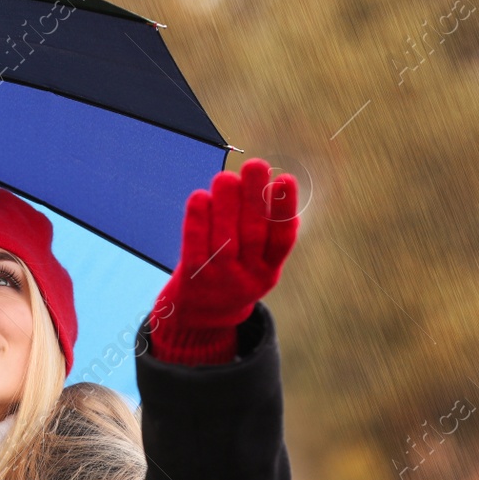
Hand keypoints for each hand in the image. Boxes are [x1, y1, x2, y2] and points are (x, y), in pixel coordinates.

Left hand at [149, 158, 298, 364]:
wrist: (201, 314)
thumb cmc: (234, 271)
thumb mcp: (256, 259)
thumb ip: (265, 229)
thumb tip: (275, 185)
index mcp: (269, 271)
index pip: (282, 239)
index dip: (285, 209)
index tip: (285, 178)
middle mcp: (248, 279)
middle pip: (253, 236)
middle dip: (254, 198)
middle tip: (255, 165)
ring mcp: (220, 281)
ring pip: (225, 241)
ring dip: (226, 205)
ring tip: (225, 177)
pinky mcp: (192, 279)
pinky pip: (195, 248)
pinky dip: (197, 222)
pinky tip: (199, 197)